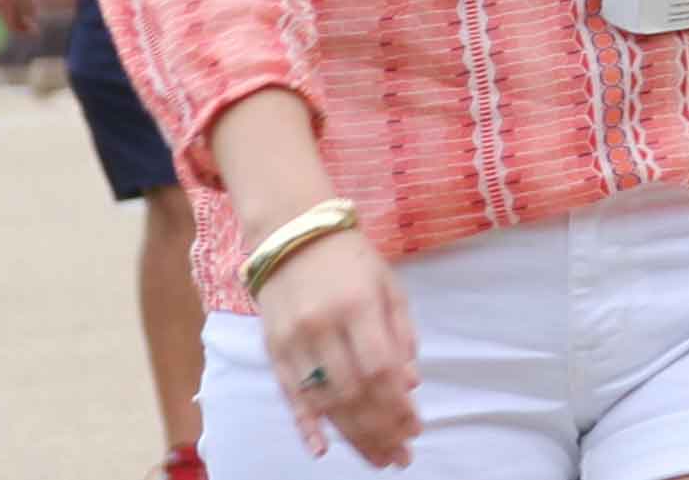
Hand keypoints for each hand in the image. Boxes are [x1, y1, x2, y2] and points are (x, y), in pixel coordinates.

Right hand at [257, 225, 422, 466]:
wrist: (291, 232)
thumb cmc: (351, 259)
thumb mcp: (388, 285)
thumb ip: (401, 333)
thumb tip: (411, 384)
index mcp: (358, 306)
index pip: (380, 370)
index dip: (398, 407)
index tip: (415, 431)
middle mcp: (323, 326)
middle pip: (353, 392)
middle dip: (380, 430)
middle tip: (400, 457)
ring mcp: (293, 339)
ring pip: (324, 400)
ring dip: (352, 436)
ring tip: (376, 459)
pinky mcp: (273, 348)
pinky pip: (289, 393)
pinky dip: (304, 425)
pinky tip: (320, 450)